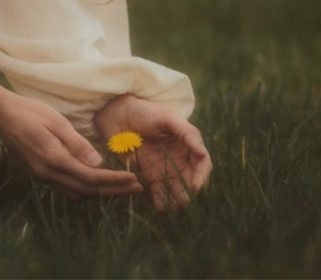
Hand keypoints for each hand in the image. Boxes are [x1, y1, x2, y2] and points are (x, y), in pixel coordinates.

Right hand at [0, 78, 142, 197]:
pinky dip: (85, 188)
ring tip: (121, 187)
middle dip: (112, 191)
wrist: (0, 115)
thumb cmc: (29, 112)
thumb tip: (98, 163)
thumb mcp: (56, 122)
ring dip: (100, 192)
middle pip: (86, 190)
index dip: (114, 181)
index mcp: (54, 159)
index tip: (133, 180)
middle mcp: (48, 173)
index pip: (91, 177)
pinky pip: (67, 188)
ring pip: (76, 193)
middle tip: (135, 188)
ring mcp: (42, 176)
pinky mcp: (40, 173)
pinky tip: (96, 182)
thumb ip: (77, 144)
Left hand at [94, 94, 212, 211]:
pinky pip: (158, 194)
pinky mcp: (148, 177)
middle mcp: (179, 160)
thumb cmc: (144, 112)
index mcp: (187, 145)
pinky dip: (160, 202)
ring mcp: (164, 170)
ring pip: (176, 191)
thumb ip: (187, 133)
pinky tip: (159, 208)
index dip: (202, 177)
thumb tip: (203, 153)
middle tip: (183, 203)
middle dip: (189, 194)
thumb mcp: (168, 118)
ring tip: (172, 209)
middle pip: (191, 182)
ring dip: (176, 202)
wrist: (116, 115)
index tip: (195, 187)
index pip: (202, 164)